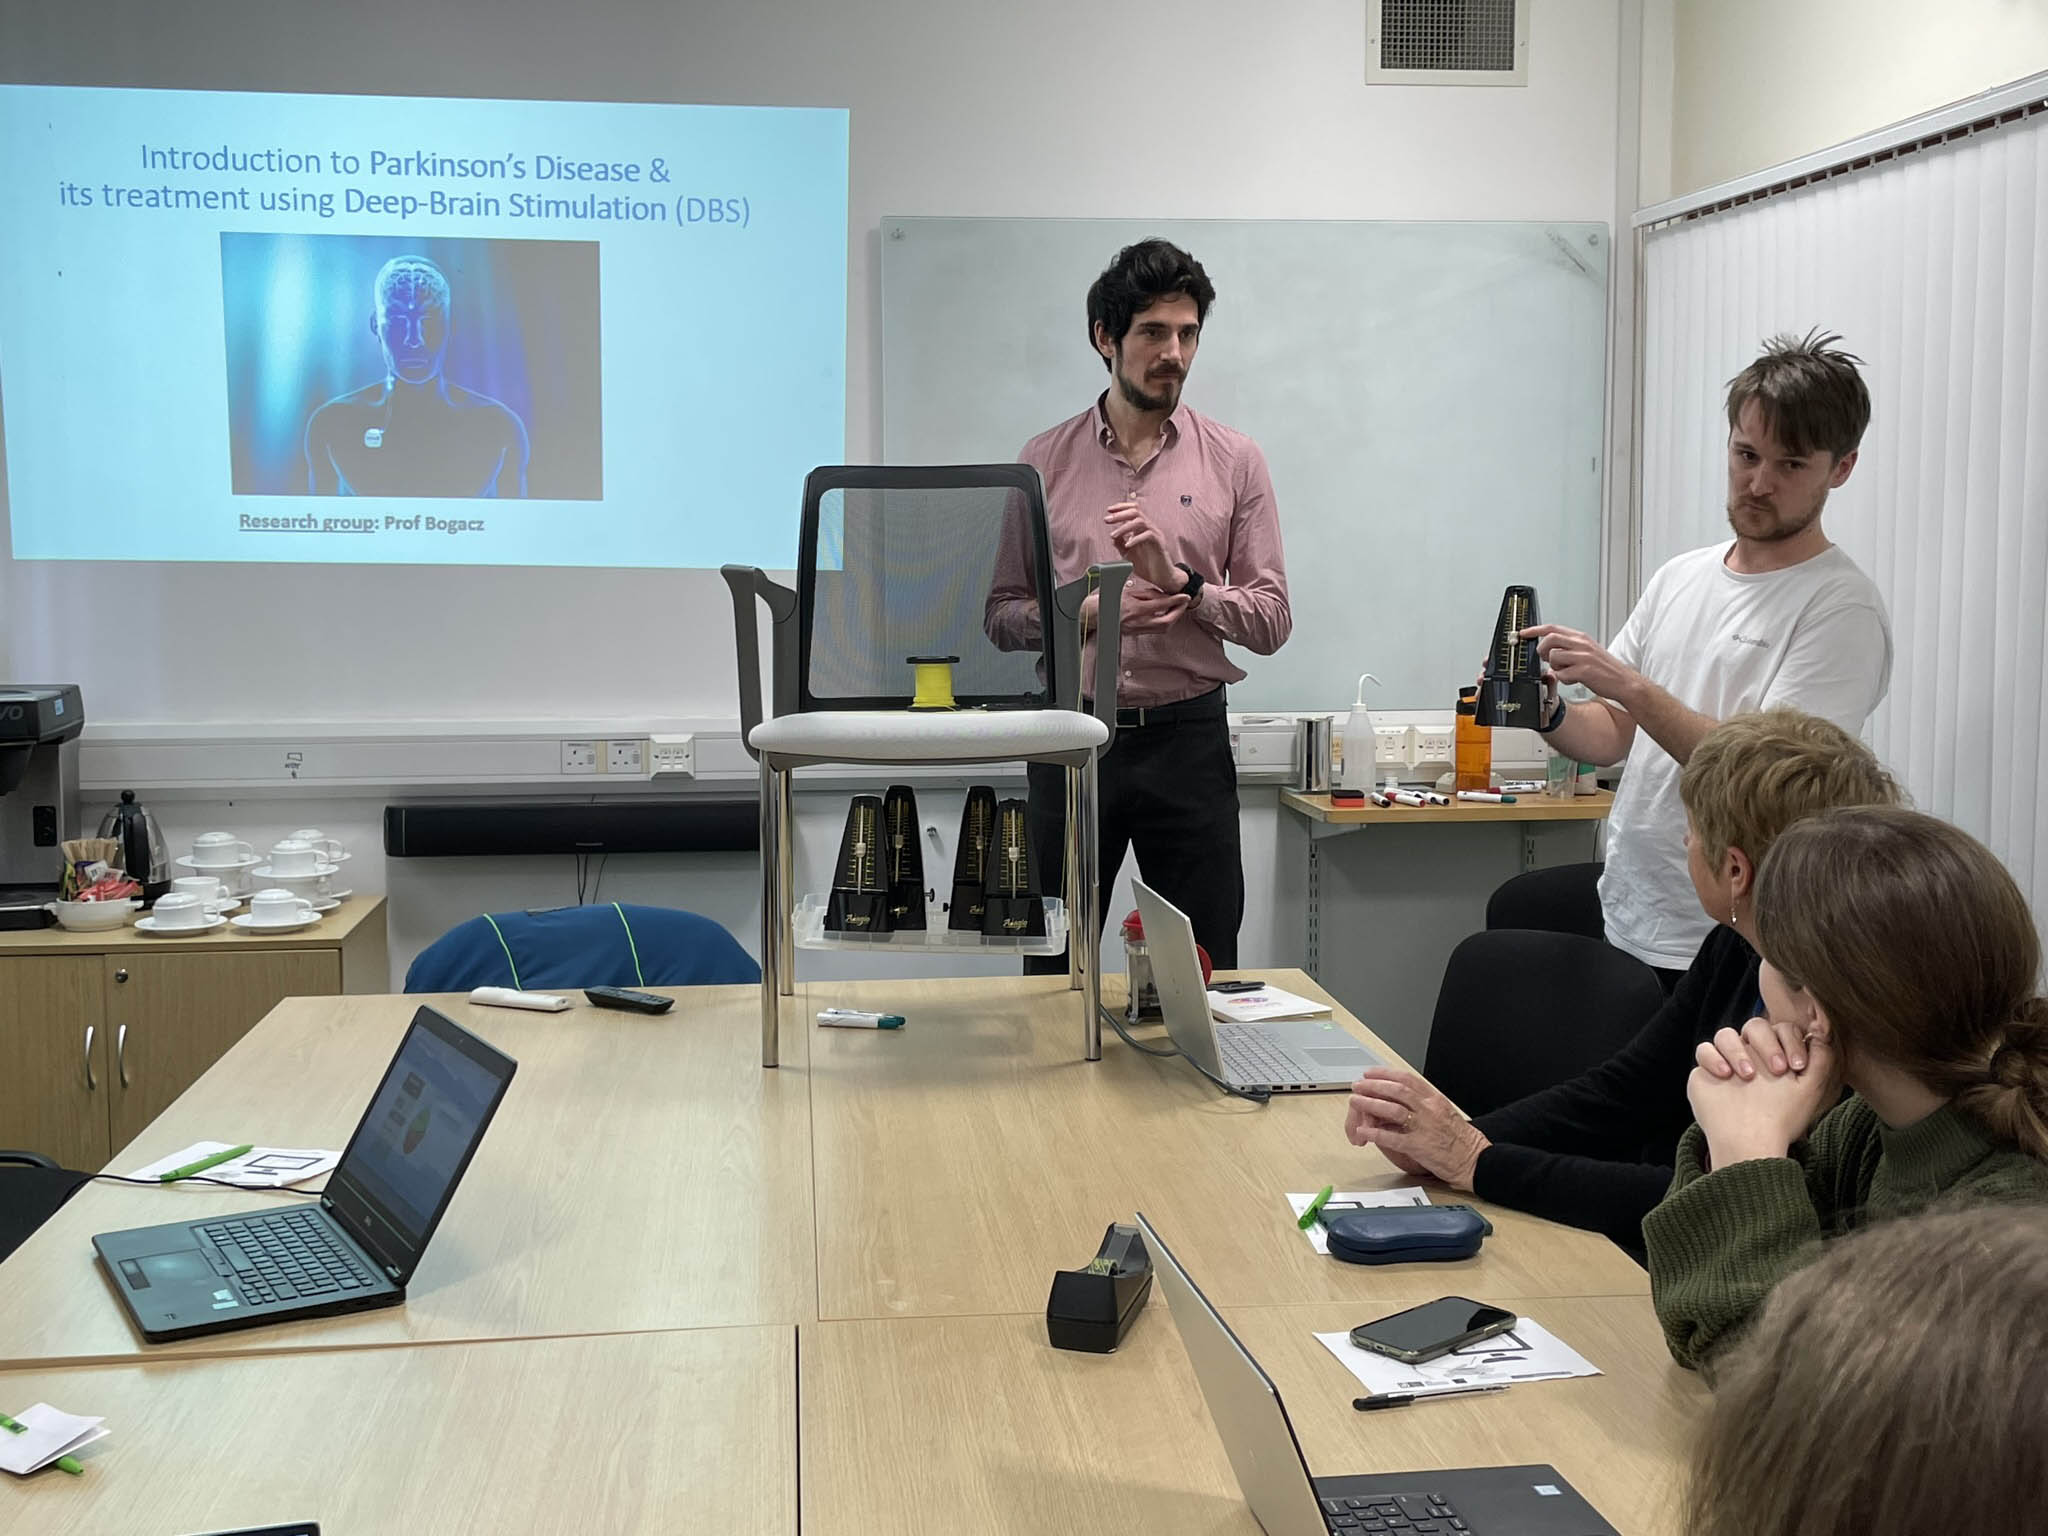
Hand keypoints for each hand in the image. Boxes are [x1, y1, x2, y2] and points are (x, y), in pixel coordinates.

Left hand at [1102, 501, 1182, 590]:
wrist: (1161, 577)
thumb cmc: (1147, 566)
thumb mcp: (1128, 554)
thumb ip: (1120, 544)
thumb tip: (1113, 536)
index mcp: (1142, 529)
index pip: (1133, 510)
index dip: (1121, 507)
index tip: (1109, 510)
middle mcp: (1149, 529)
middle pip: (1135, 512)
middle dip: (1119, 514)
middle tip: (1107, 520)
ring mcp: (1155, 534)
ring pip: (1140, 521)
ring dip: (1124, 527)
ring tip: (1114, 535)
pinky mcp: (1159, 543)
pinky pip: (1148, 535)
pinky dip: (1136, 539)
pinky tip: (1128, 545)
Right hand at [1118, 585, 1190, 633]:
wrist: (1097, 615)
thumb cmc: (1111, 600)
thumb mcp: (1131, 592)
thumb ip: (1150, 594)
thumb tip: (1167, 597)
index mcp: (1135, 609)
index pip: (1161, 605)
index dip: (1176, 601)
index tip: (1185, 596)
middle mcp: (1138, 622)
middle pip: (1166, 622)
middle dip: (1178, 613)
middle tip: (1183, 603)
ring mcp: (1137, 630)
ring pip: (1163, 629)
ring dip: (1173, 618)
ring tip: (1177, 608)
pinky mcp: (1136, 634)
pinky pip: (1156, 630)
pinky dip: (1165, 622)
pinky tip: (1167, 614)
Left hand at [1344, 1069, 1488, 1190]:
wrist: (1475, 1160)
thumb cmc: (1461, 1139)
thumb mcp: (1444, 1112)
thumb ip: (1423, 1105)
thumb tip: (1399, 1100)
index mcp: (1435, 1099)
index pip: (1407, 1079)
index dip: (1385, 1074)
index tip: (1370, 1073)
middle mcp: (1429, 1109)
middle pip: (1396, 1090)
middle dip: (1373, 1086)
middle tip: (1358, 1086)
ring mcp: (1424, 1127)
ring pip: (1392, 1109)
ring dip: (1370, 1104)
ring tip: (1356, 1102)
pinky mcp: (1419, 1146)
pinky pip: (1393, 1137)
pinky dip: (1376, 1133)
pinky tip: (1364, 1132)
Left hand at [1520, 624, 1641, 707]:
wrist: (1624, 682)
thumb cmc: (1604, 669)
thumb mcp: (1587, 652)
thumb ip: (1568, 649)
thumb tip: (1548, 652)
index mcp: (1581, 638)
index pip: (1552, 628)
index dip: (1535, 630)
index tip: (1523, 633)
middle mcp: (1582, 644)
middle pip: (1549, 639)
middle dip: (1541, 650)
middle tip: (1545, 659)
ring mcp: (1583, 656)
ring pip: (1553, 657)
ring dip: (1554, 667)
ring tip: (1566, 672)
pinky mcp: (1584, 670)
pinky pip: (1561, 674)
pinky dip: (1564, 679)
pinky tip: (1574, 679)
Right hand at [1688, 1031, 1840, 1168]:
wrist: (1752, 1142)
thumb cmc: (1783, 1118)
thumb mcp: (1811, 1088)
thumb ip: (1822, 1056)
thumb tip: (1821, 1028)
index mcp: (1776, 1056)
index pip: (1782, 1029)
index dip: (1790, 1041)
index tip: (1796, 1066)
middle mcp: (1751, 1056)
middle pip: (1754, 1026)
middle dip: (1767, 1044)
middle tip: (1776, 1070)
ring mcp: (1727, 1062)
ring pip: (1726, 1034)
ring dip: (1739, 1051)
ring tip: (1748, 1076)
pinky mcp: (1706, 1072)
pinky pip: (1703, 1049)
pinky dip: (1713, 1058)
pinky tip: (1726, 1075)